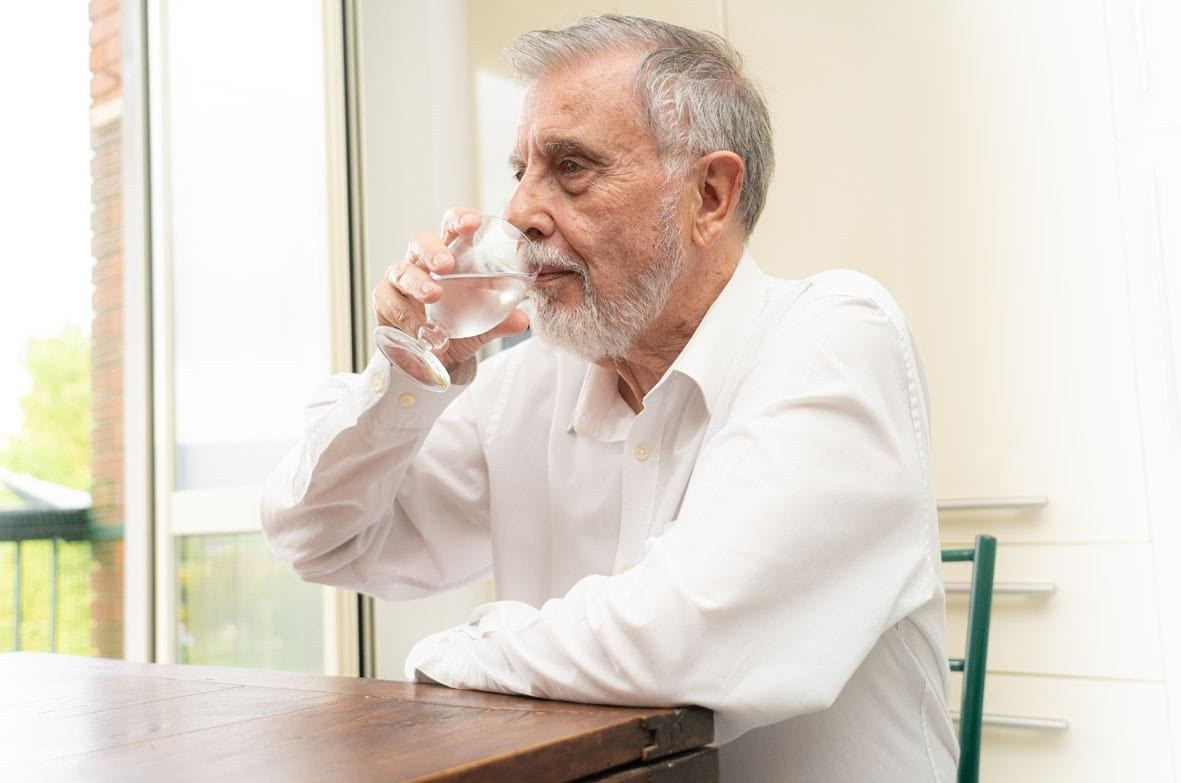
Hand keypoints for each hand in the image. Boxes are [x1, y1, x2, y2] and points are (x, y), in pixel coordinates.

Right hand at [372, 208, 530, 373]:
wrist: (433, 357)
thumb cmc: (458, 326)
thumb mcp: (482, 325)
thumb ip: (500, 321)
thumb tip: (522, 320)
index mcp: (449, 255)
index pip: (451, 227)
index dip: (459, 219)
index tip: (473, 223)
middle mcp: (421, 262)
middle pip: (420, 243)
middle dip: (432, 250)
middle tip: (446, 265)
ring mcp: (400, 280)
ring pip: (401, 272)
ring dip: (417, 283)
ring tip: (433, 295)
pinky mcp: (384, 301)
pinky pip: (390, 303)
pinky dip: (406, 317)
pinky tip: (421, 330)